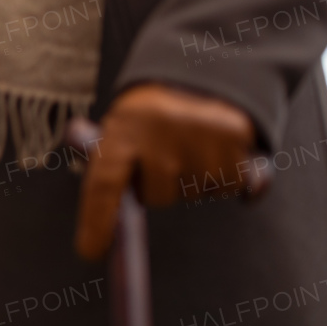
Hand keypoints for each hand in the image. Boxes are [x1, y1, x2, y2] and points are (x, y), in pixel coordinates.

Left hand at [75, 83, 258, 260]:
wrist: (201, 73)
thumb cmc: (149, 114)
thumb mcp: (120, 125)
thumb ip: (105, 161)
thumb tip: (88, 222)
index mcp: (123, 126)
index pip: (104, 182)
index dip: (96, 219)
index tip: (89, 251)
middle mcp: (160, 131)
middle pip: (156, 195)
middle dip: (157, 186)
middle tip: (162, 154)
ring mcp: (201, 135)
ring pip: (195, 192)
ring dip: (193, 179)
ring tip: (190, 144)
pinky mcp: (238, 137)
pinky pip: (233, 186)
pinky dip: (227, 178)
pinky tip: (218, 150)